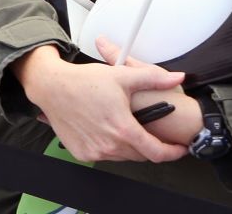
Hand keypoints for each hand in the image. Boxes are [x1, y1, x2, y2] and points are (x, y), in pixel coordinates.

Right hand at [13, 42, 188, 162]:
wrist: (52, 87)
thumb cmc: (83, 81)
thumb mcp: (122, 75)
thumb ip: (153, 78)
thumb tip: (176, 78)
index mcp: (123, 129)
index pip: (157, 152)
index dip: (173, 153)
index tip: (179, 148)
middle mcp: (109, 145)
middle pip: (141, 155)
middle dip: (150, 146)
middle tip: (151, 131)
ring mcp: (94, 151)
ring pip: (123, 156)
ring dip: (130, 146)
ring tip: (127, 126)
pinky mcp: (82, 153)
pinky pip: (105, 155)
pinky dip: (111, 147)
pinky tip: (108, 130)